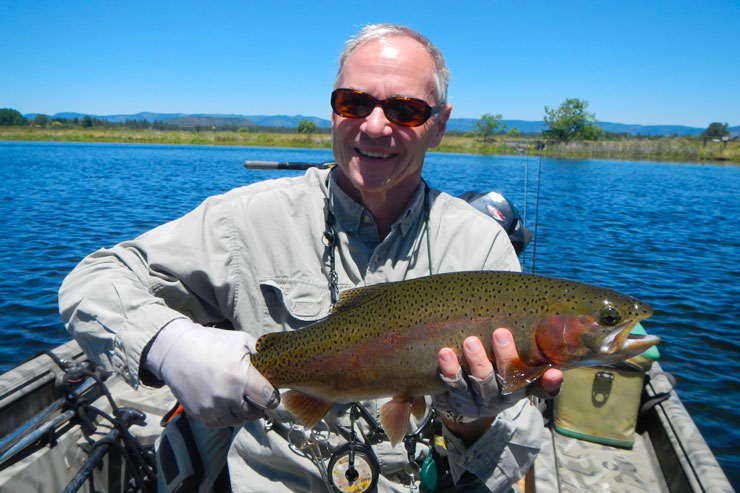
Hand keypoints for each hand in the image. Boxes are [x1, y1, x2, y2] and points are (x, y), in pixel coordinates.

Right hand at [145, 319, 279, 427]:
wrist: (177, 350)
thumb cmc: (212, 343)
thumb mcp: (241, 341)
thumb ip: (260, 355)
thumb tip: (275, 367)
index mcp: (240, 376)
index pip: (267, 398)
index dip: (272, 397)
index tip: (271, 394)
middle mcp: (227, 396)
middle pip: (254, 413)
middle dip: (258, 406)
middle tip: (255, 397)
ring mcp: (212, 407)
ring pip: (238, 421)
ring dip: (242, 413)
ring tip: (240, 400)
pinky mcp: (200, 414)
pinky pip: (221, 423)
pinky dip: (226, 417)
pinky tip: (226, 404)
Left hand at [433, 328, 562, 426]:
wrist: (462, 399)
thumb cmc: (492, 371)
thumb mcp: (509, 366)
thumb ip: (524, 354)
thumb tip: (541, 339)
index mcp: (521, 387)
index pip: (541, 389)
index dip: (550, 383)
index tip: (555, 372)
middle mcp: (503, 397)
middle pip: (508, 380)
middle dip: (505, 357)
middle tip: (500, 333)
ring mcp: (480, 402)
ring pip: (480, 383)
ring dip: (476, 362)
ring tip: (470, 342)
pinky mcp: (459, 402)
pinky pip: (454, 387)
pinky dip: (450, 370)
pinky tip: (445, 354)